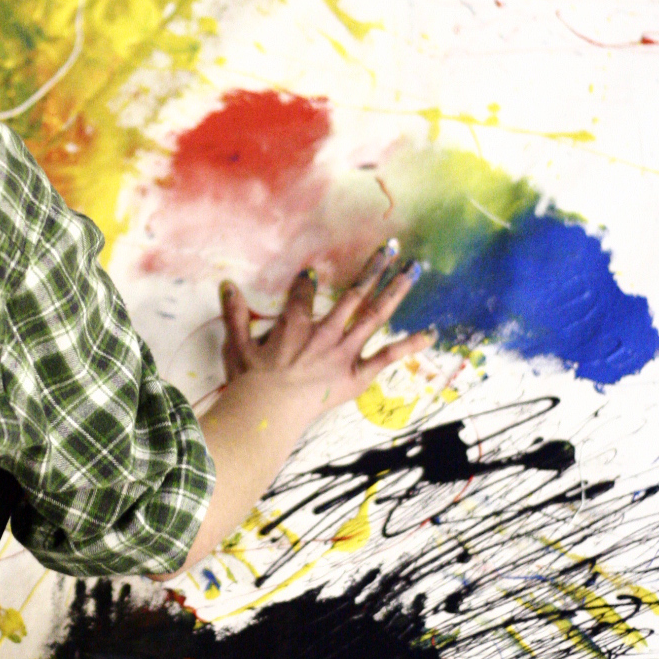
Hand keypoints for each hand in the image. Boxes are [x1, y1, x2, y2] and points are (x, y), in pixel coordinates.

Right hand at [180, 248, 434, 569]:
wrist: (267, 412)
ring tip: (413, 268)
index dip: (308, 280)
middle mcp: (325, 331)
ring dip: (395, 289)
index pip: (305, 293)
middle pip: (353, 294)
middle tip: (391, 247)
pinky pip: (387, 357)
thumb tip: (227, 286)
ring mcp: (344, 351)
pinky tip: (431, 332)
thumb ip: (235, 314)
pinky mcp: (357, 374)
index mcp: (296, 323)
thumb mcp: (236, 344)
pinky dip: (409, 345)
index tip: (313, 272)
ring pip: (374, 314)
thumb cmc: (250, 381)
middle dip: (373, 268)